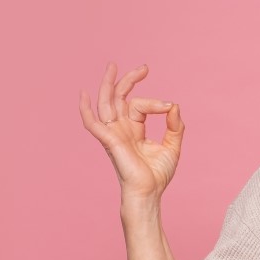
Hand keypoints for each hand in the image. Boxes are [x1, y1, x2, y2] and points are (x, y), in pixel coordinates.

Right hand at [79, 62, 183, 200]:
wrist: (149, 192)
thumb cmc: (158, 174)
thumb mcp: (172, 146)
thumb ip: (175, 126)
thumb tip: (175, 105)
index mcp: (134, 129)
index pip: (140, 105)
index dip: (155, 102)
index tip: (170, 107)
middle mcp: (121, 129)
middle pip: (119, 98)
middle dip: (129, 81)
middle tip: (144, 68)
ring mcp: (114, 134)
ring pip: (106, 104)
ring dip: (108, 85)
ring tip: (112, 66)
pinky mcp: (110, 141)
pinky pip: (93, 124)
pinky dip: (86, 110)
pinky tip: (83, 95)